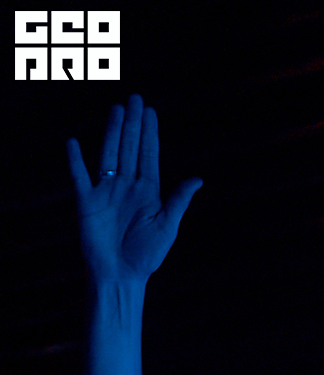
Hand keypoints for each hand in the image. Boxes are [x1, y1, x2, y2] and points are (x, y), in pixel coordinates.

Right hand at [68, 94, 200, 287]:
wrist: (120, 276)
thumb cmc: (146, 256)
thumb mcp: (167, 227)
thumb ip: (178, 201)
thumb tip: (198, 179)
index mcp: (148, 192)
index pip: (148, 155)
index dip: (149, 133)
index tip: (150, 111)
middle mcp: (126, 187)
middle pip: (129, 148)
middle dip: (132, 124)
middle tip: (135, 98)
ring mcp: (106, 192)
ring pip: (109, 154)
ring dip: (112, 132)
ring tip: (116, 109)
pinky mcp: (87, 202)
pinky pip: (80, 176)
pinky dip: (75, 159)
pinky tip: (74, 142)